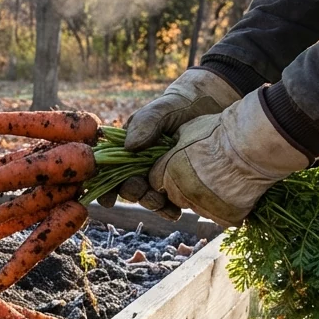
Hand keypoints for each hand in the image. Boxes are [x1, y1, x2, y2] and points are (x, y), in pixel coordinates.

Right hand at [97, 67, 239, 216]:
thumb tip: (129, 147)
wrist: (212, 107)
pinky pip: (169, 200)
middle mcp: (139, 164)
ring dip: (152, 204)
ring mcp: (158, 175)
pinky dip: (169, 209)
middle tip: (144, 192)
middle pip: (128, 187)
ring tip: (164, 205)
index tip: (110, 200)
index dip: (107, 187)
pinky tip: (176, 213)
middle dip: (134, 193)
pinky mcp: (177, 182)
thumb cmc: (180, 105)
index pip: (109, 169)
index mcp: (127, 148)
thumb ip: (145, 123)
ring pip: (148, 197)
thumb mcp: (161, 110)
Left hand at [147, 89, 309, 227]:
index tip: (179, 167)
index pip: (155, 182)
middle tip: (203, 173)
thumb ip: (170, 146)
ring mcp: (204, 207)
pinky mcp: (225, 216)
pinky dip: (225, 207)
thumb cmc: (220, 132)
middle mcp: (182, 193)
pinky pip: (219, 215)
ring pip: (196, 207)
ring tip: (221, 179)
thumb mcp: (186, 130)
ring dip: (203, 198)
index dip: (166, 174)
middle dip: (182, 187)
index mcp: (168, 173)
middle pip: (174, 197)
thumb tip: (160, 150)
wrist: (254, 143)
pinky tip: (233, 191)